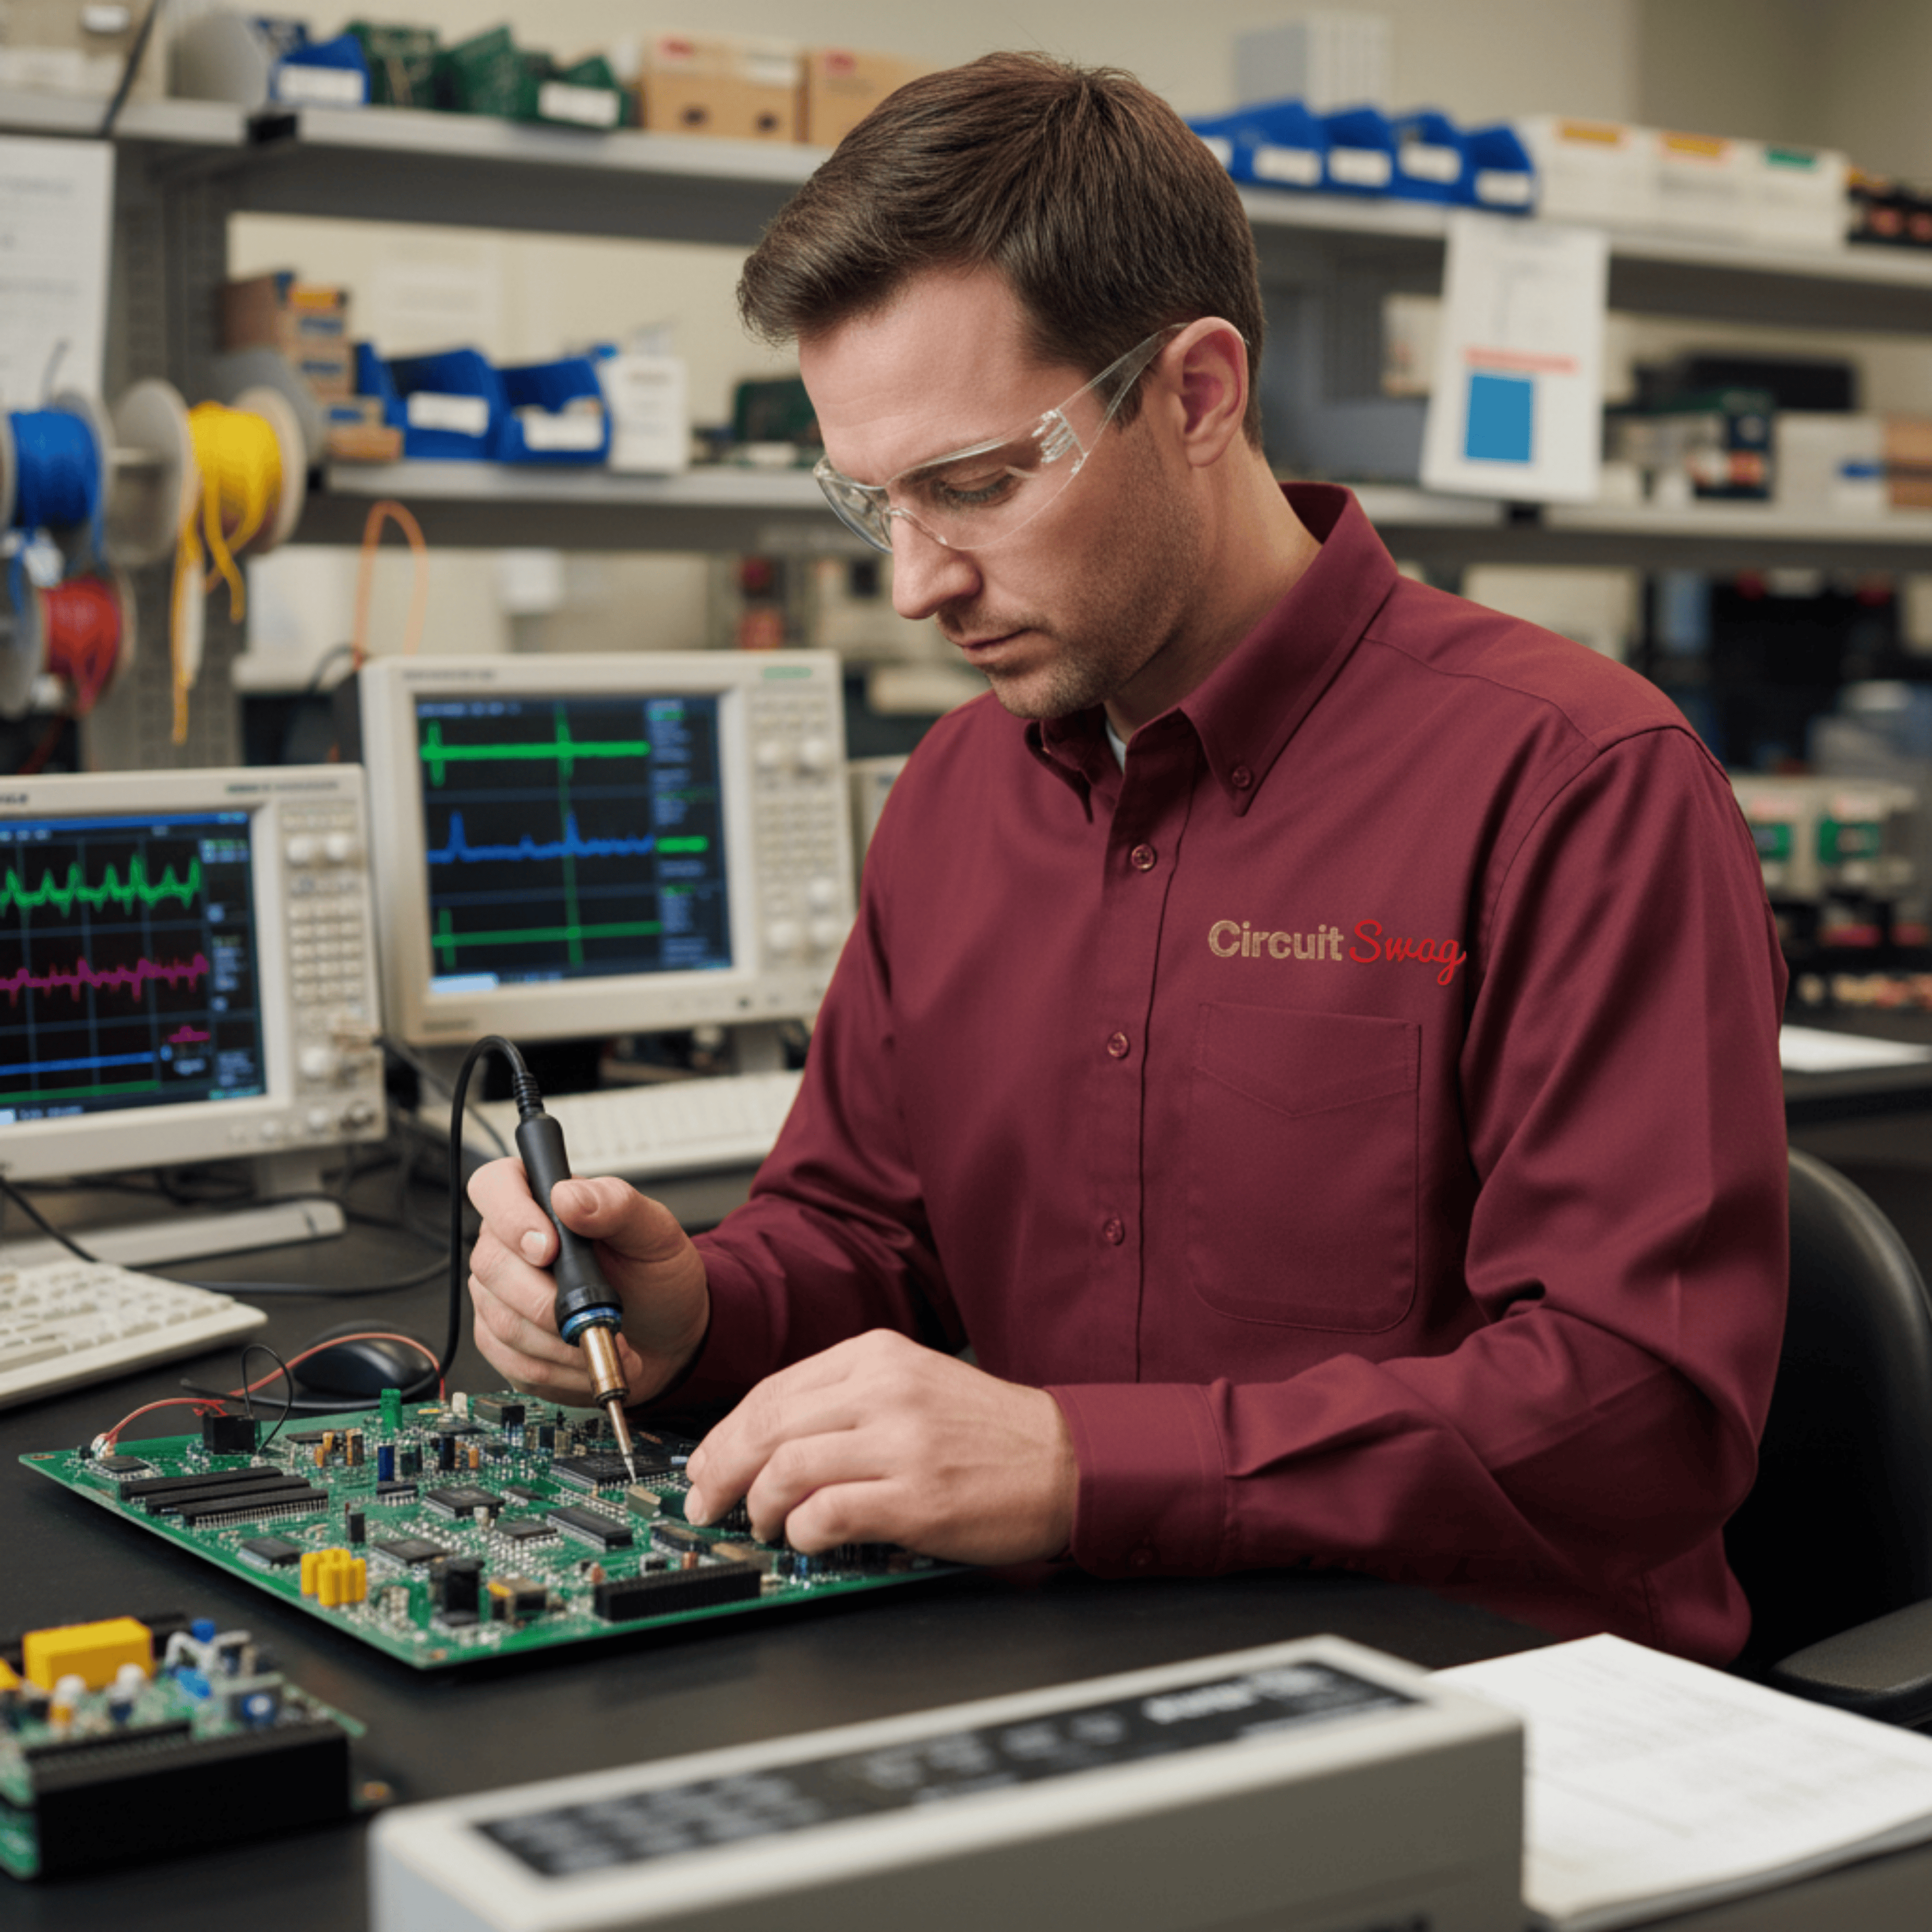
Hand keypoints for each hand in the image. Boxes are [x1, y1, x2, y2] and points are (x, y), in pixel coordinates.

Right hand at [466, 1159, 709, 1406]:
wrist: (666, 1337)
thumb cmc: (656, 1277)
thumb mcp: (654, 1233)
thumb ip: (616, 1206)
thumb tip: (568, 1196)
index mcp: (541, 1200)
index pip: (494, 1186)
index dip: (511, 1216)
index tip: (549, 1248)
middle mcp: (509, 1244)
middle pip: (491, 1264)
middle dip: (546, 1299)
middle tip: (595, 1310)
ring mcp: (499, 1294)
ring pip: (501, 1319)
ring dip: (559, 1340)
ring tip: (603, 1336)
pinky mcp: (501, 1341)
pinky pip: (510, 1359)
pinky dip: (557, 1366)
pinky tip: (584, 1357)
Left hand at [682, 1330, 1075, 1565]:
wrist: (1065, 1460)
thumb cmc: (987, 1433)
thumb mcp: (912, 1385)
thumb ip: (844, 1400)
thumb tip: (763, 1442)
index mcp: (877, 1354)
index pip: (773, 1390)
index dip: (725, 1433)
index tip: (704, 1464)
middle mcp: (885, 1389)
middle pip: (768, 1426)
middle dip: (720, 1470)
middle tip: (704, 1502)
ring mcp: (901, 1442)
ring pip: (787, 1468)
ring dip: (758, 1504)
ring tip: (761, 1523)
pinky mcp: (916, 1497)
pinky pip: (827, 1513)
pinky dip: (802, 1531)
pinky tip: (806, 1537)